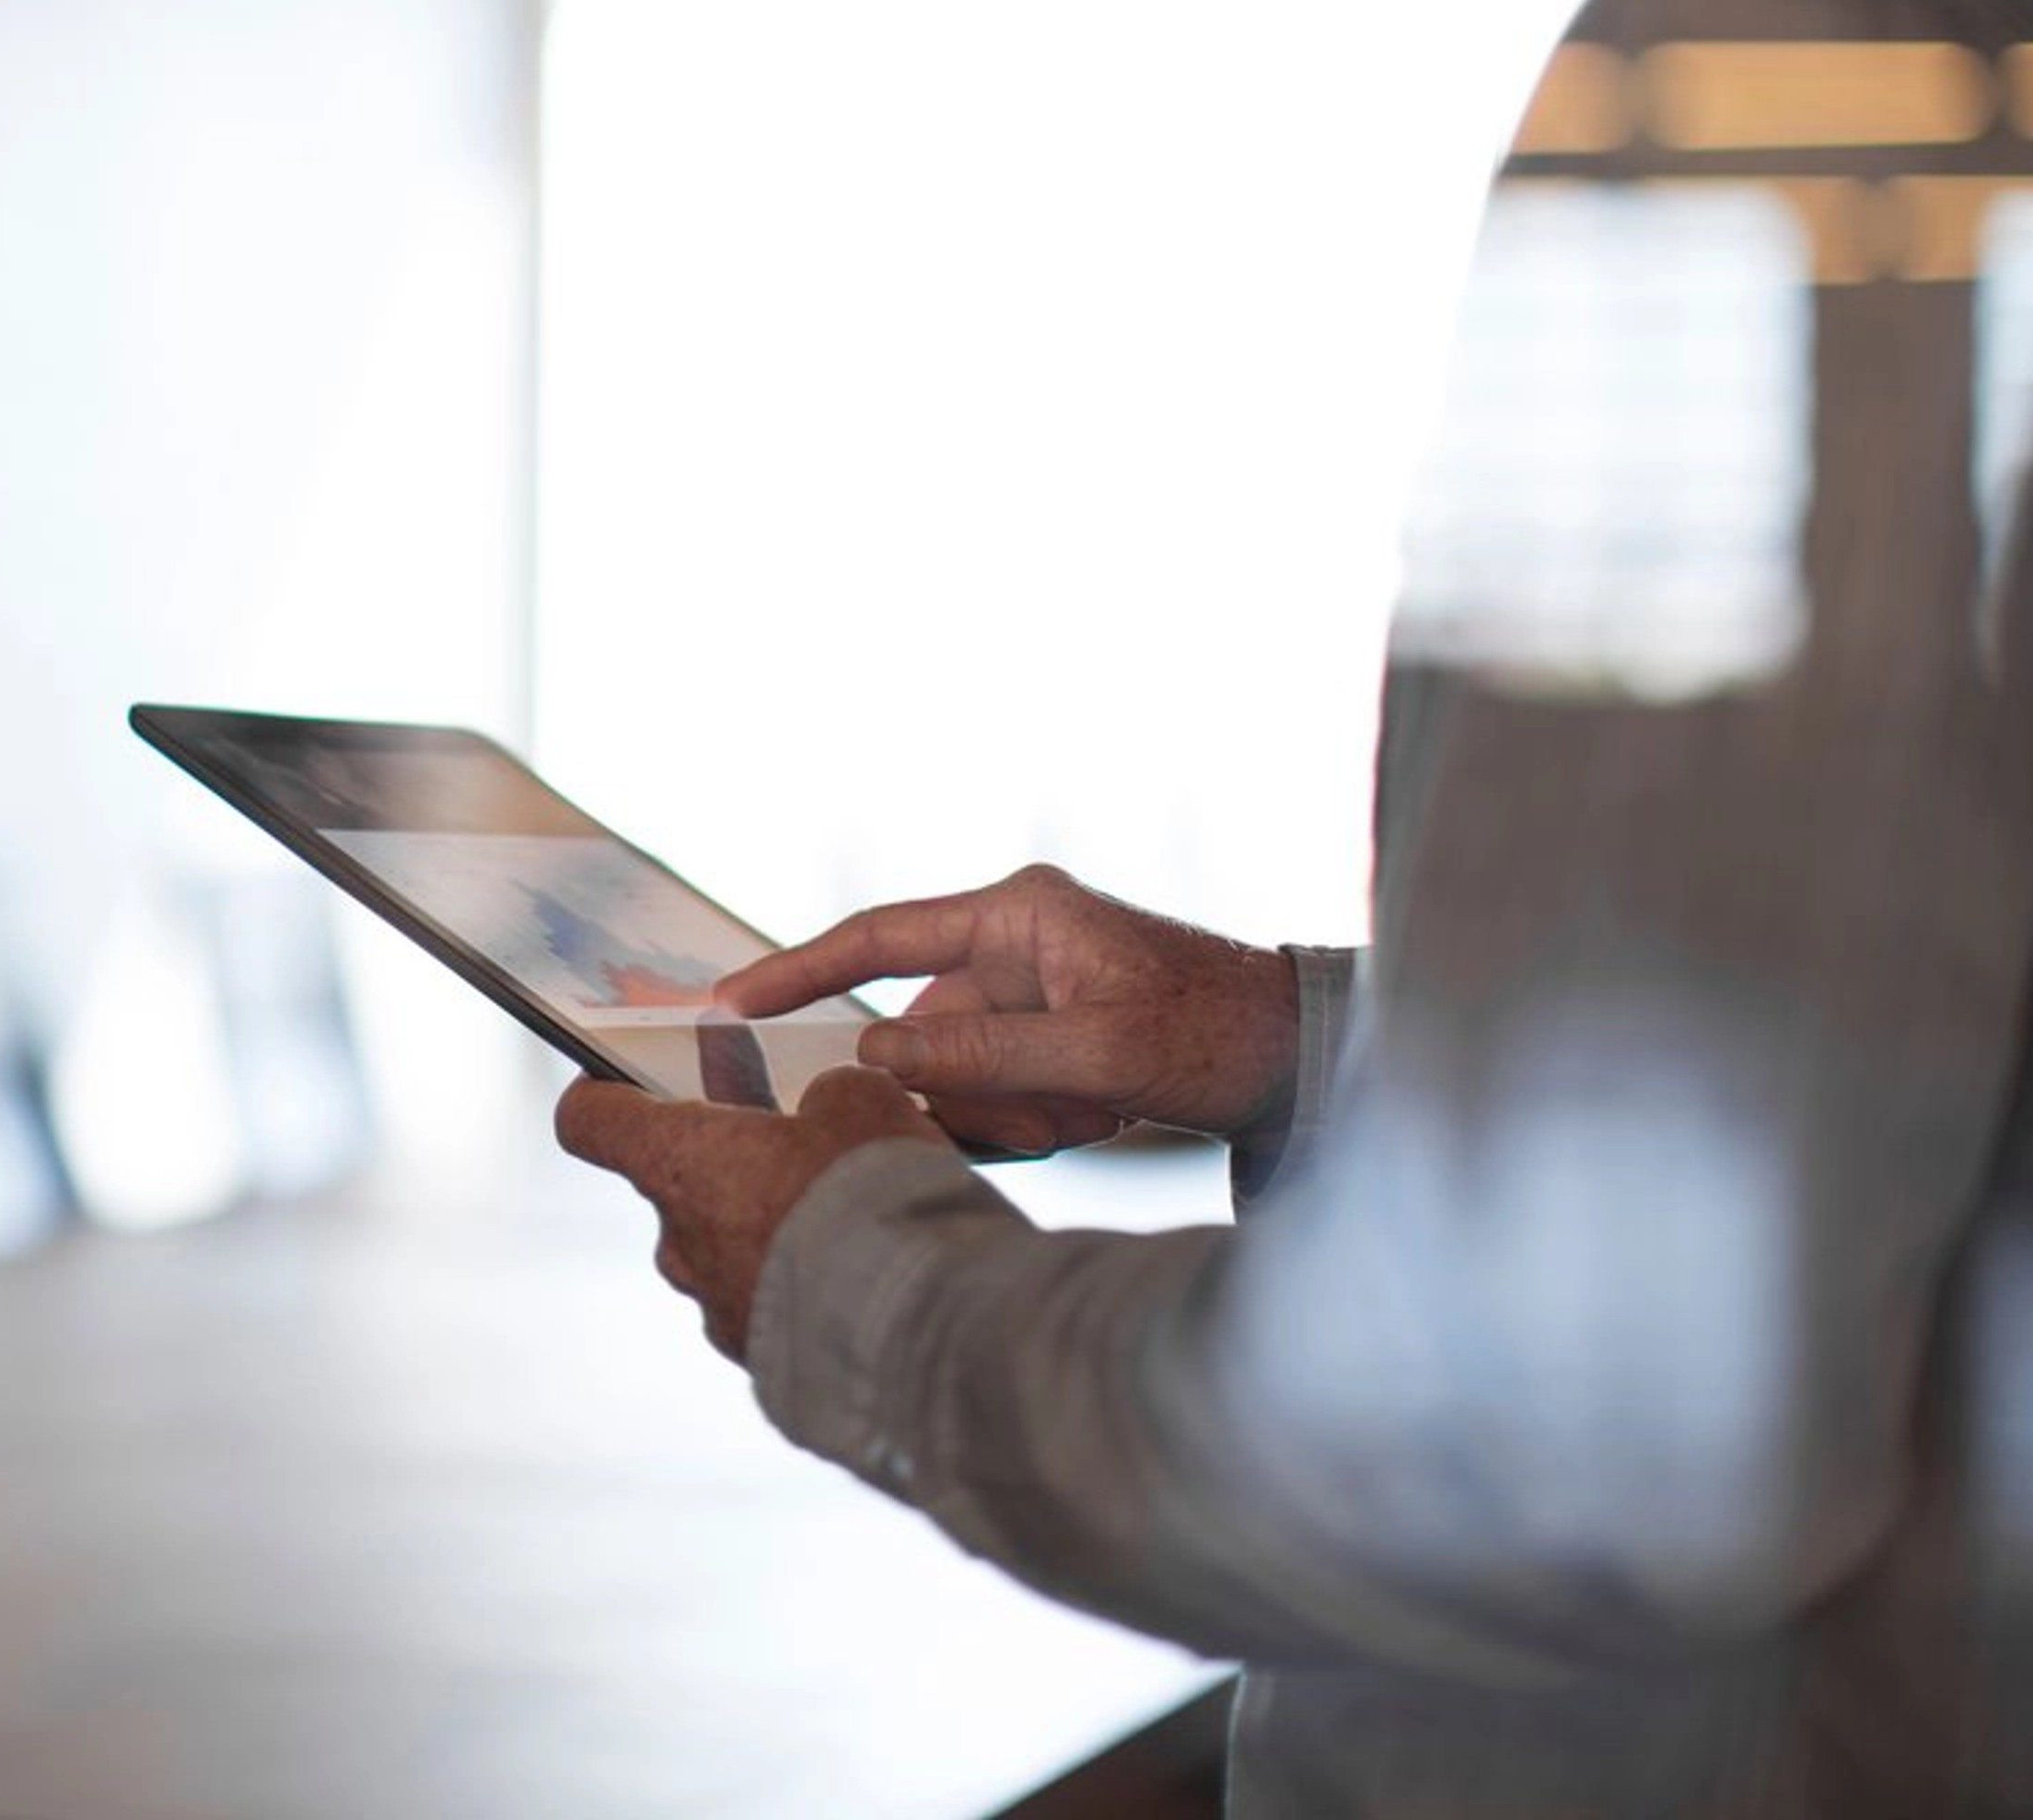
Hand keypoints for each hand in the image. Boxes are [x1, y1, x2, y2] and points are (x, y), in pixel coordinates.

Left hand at [554, 1064, 948, 1359]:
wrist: (914, 1326)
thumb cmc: (870, 1200)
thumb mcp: (862, 1103)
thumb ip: (829, 1095)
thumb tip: (829, 1109)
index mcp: (678, 1162)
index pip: (590, 1121)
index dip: (603, 1093)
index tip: (618, 1080)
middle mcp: (678, 1241)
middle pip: (679, 1184)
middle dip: (731, 1159)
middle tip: (792, 1137)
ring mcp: (715, 1307)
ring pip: (729, 1248)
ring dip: (773, 1227)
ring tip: (851, 1214)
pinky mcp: (761, 1359)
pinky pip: (771, 1304)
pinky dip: (805, 1286)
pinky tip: (866, 1273)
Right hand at [714, 864, 1298, 1159]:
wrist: (1302, 1060)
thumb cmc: (1216, 1034)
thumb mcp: (1099, 1053)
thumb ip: (980, 1054)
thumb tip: (874, 1054)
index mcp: (1018, 914)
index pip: (876, 937)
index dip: (796, 971)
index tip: (730, 1006)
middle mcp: (1013, 942)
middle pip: (923, 1031)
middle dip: (971, 1090)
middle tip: (1053, 1113)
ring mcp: (1029, 989)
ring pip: (959, 1073)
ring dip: (1013, 1111)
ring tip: (1093, 1112)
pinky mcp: (1046, 1032)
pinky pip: (997, 1090)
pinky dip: (1034, 1117)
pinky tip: (1095, 1116)